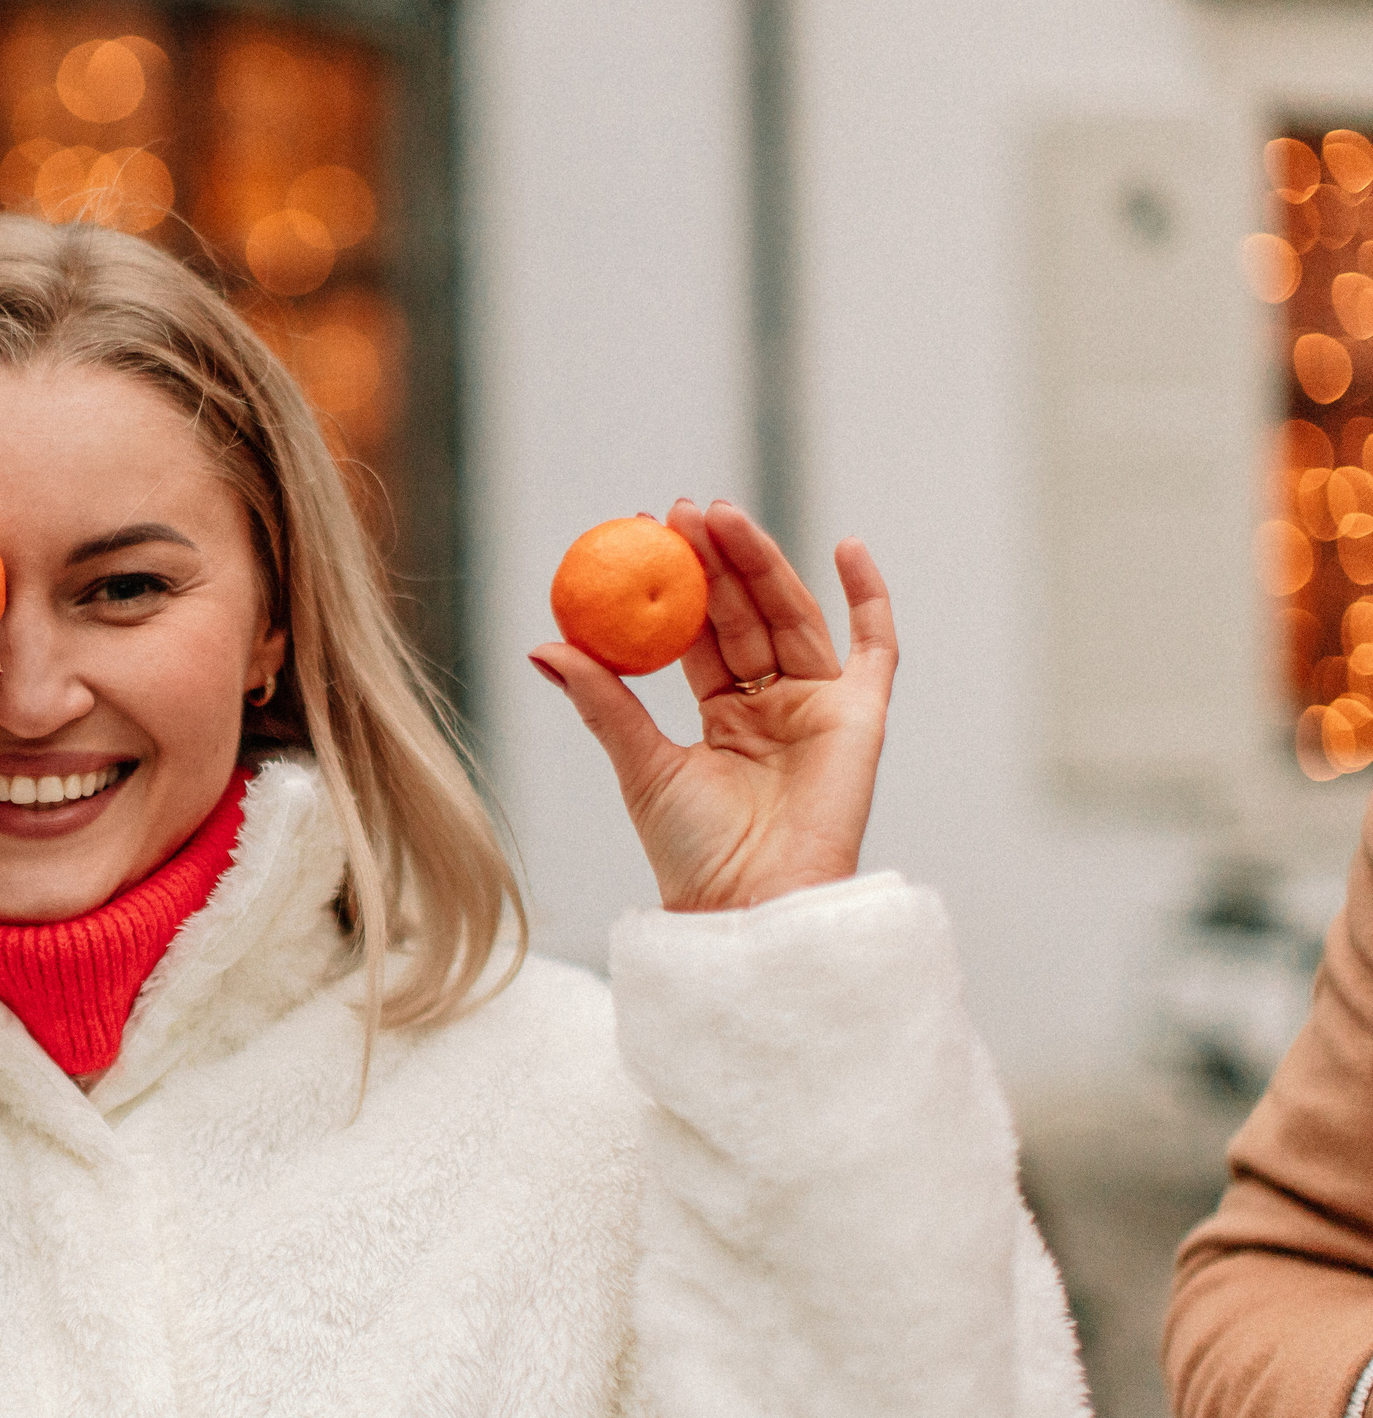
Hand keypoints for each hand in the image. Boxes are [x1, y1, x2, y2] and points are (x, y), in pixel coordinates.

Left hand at [528, 498, 896, 913]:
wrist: (750, 907)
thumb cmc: (693, 853)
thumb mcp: (640, 765)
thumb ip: (602, 702)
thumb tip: (543, 646)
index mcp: (722, 717)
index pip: (698, 634)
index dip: (676, 584)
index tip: (647, 533)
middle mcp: (773, 707)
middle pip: (745, 616)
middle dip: (717, 561)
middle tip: (683, 510)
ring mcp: (818, 709)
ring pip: (791, 617)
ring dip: (762, 564)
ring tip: (725, 517)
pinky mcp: (861, 718)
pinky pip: (875, 648)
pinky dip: (868, 597)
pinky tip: (846, 546)